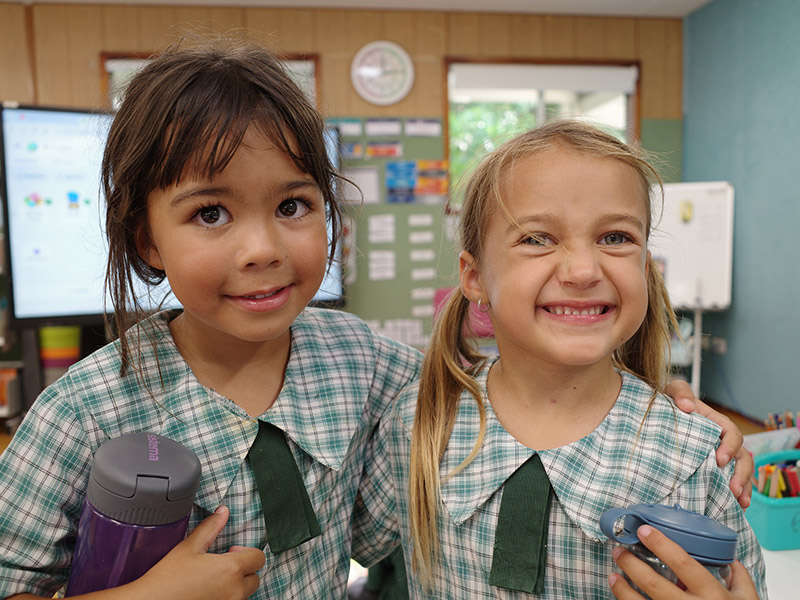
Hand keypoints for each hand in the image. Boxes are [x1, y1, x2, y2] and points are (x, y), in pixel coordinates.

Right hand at [129, 506, 265, 599]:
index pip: (258, 558)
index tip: (231, 550)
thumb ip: (210, 528)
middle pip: (255, 578)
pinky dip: (226, 596)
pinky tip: (208, 591)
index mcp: (231, 570)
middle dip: (244, 570)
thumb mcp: (189, 547)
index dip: (247, 552)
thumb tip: (223, 512)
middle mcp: (234, 591)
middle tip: (223, 565)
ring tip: (214, 578)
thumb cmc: (168, 578)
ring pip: (244, 593)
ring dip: (236, 584)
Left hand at [609, 525, 758, 599]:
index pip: (683, 563)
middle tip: (619, 551)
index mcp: (712, 595)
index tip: (644, 530)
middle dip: (631, 564)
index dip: (661, 544)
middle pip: (653, 583)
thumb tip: (728, 558)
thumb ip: (739, 576)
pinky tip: (621, 598)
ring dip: (623, 589)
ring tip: (613, 575)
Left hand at [664, 380, 752, 508]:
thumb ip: (680, 392)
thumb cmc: (667, 402)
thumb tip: (687, 405)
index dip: (730, 447)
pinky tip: (732, 507)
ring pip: (740, 471)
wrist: (655, 414)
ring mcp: (717, 455)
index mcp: (715, 422)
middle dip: (742, 474)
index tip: (720, 460)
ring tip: (739, 503)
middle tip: (733, 490)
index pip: (732, 433)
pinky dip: (732, 494)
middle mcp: (721, 440)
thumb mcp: (672, 392)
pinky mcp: (709, 468)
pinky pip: (726, 481)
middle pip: (742, 457)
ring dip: (743, 487)